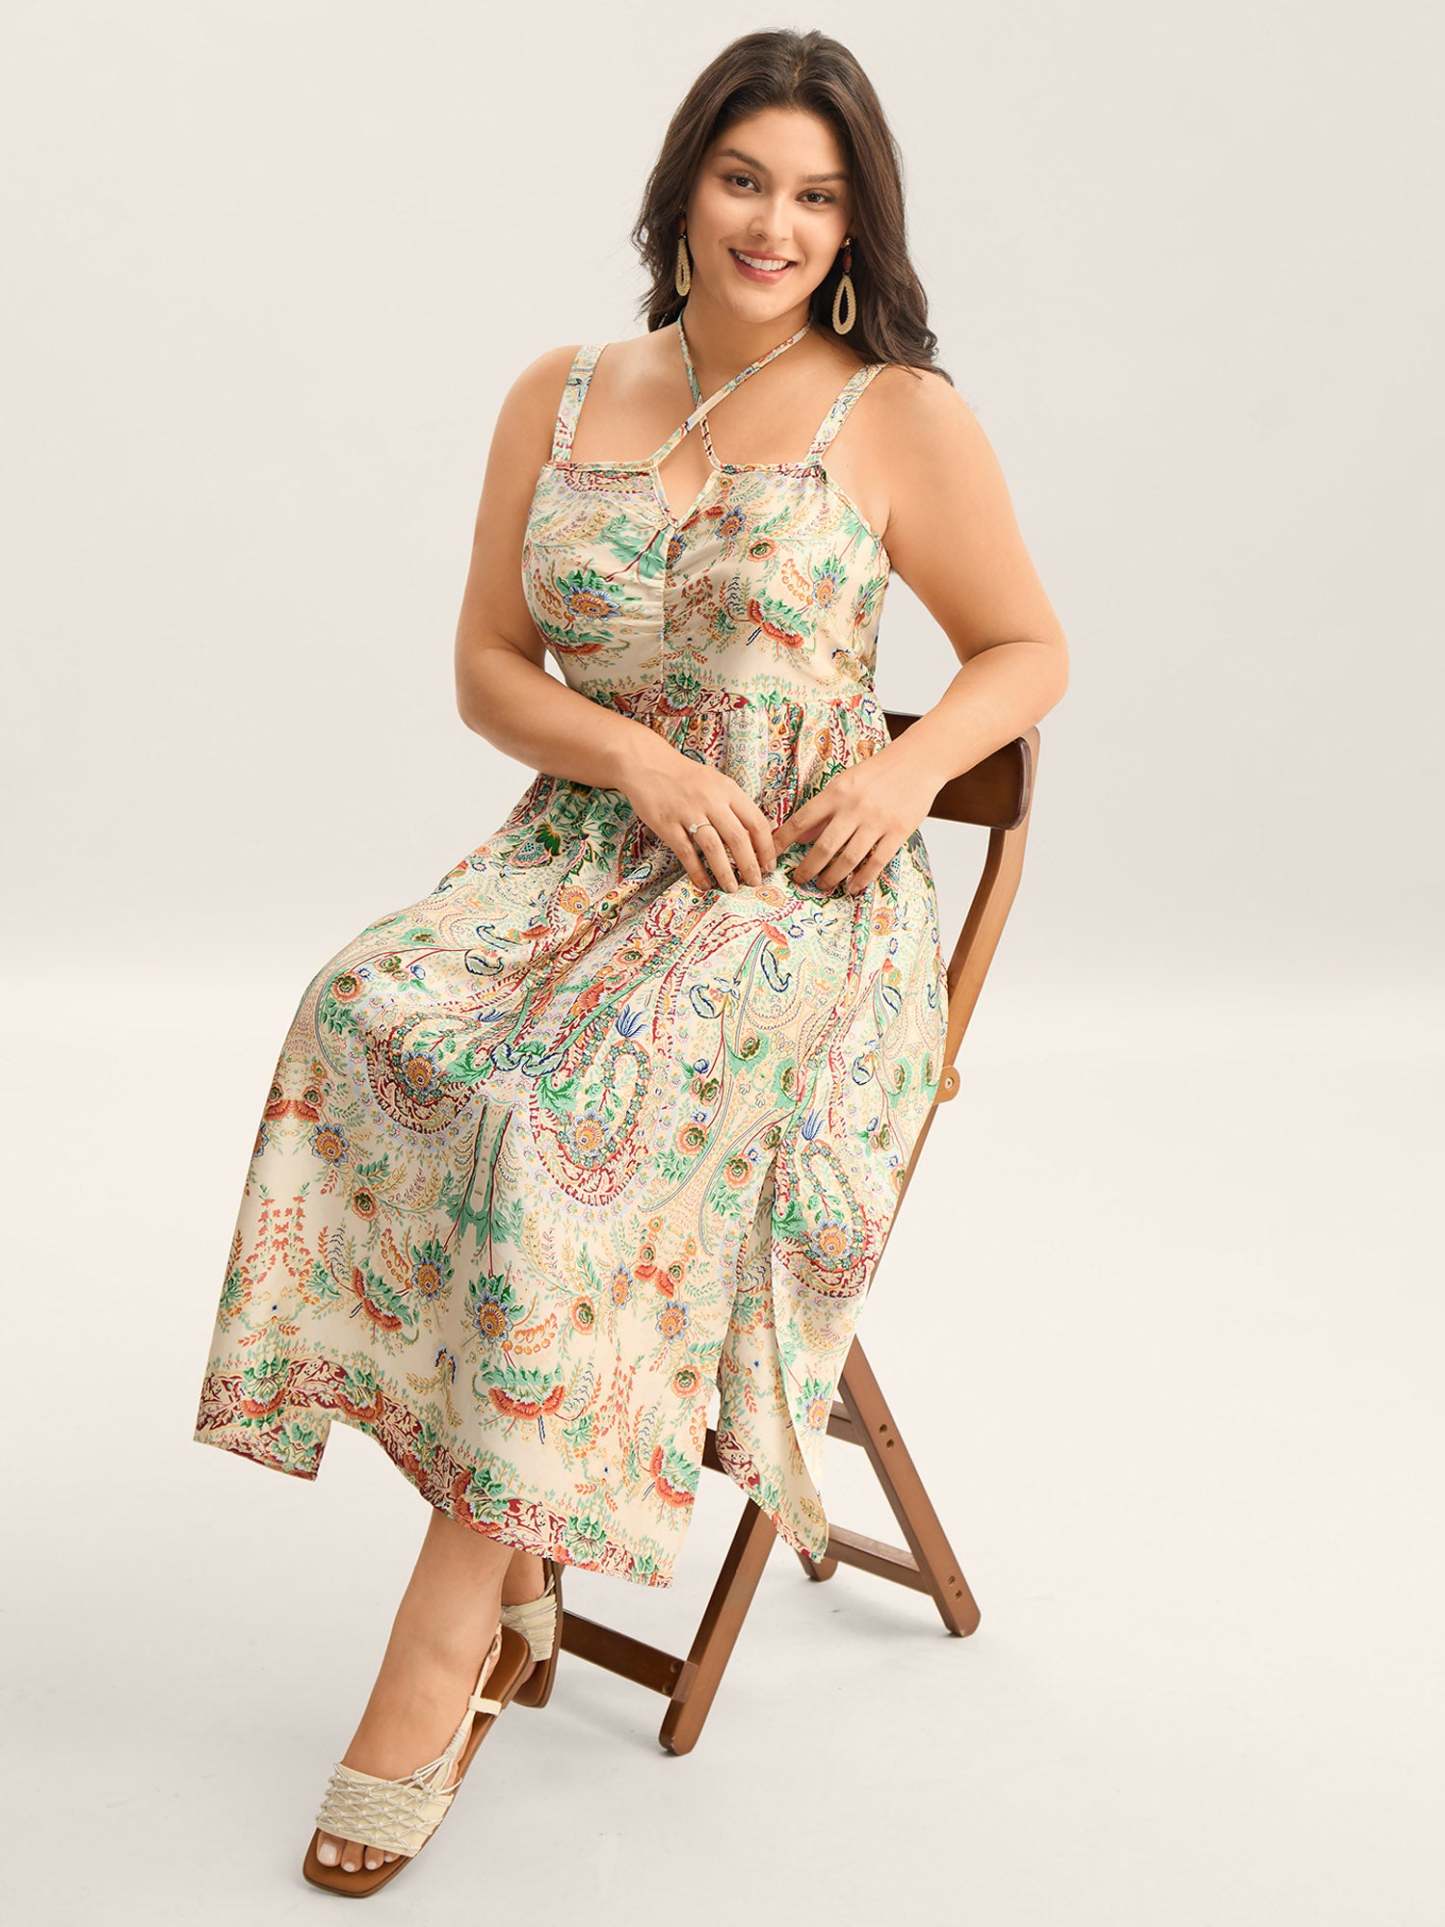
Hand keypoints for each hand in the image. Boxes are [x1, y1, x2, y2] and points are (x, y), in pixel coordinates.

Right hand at [622, 735, 775, 893]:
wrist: (646, 763)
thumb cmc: (685, 776)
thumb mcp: (716, 782)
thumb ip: (733, 804)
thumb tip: (755, 834)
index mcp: (727, 789)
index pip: (756, 822)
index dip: (766, 847)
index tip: (769, 865)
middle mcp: (711, 800)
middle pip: (738, 838)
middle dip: (750, 865)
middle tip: (755, 883)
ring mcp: (688, 812)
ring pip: (714, 848)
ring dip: (725, 872)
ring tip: (732, 888)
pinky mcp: (666, 824)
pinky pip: (686, 852)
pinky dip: (697, 871)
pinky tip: (704, 884)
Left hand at [772, 748, 938, 894]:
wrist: (917, 762)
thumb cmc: (877, 772)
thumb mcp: (844, 783)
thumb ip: (824, 809)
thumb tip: (801, 836)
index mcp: (836, 792)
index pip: (802, 820)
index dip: (783, 840)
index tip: (772, 855)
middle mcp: (854, 807)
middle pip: (824, 847)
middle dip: (807, 868)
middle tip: (799, 880)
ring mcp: (877, 821)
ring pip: (848, 859)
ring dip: (832, 877)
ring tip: (823, 885)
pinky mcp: (898, 831)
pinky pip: (876, 862)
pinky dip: (862, 878)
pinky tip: (853, 887)